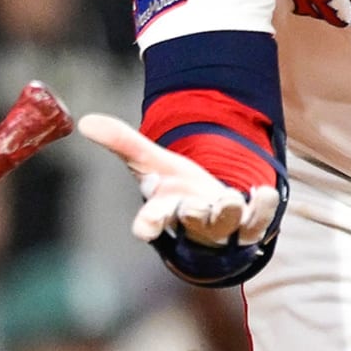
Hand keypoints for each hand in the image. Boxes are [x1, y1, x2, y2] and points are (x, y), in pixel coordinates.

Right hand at [78, 114, 277, 245]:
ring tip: (228, 198)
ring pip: (224, 223)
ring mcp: (222, 226)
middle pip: (190, 220)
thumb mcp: (153, 162)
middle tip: (189, 206)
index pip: (151, 220)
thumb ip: (123, 143)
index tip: (144, 230)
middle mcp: (193, 222)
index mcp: (165, 209)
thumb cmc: (178, 189)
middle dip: (190, 213)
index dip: (148, 225)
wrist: (213, 212)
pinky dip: (263, 208)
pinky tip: (264, 191)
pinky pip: (258, 222)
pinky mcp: (250, 226)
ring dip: (226, 211)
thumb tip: (86, 120)